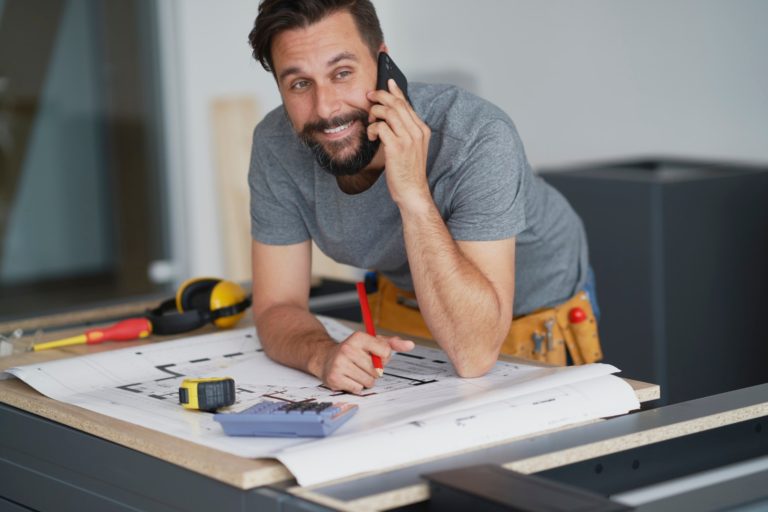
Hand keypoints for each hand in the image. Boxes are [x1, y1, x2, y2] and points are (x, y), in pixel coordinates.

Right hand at [316, 332, 414, 392]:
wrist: (325, 358)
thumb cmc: (353, 351)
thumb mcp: (371, 342)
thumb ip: (392, 343)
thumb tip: (410, 345)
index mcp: (358, 337)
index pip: (385, 351)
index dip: (384, 357)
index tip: (375, 356)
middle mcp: (348, 349)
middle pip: (377, 370)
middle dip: (374, 371)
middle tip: (362, 365)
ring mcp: (340, 364)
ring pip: (368, 381)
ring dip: (365, 380)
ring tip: (356, 372)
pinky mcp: (335, 378)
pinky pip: (358, 389)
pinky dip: (356, 386)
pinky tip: (349, 378)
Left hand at [367, 79, 431, 206]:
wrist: (412, 191)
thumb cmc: (409, 171)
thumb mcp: (412, 147)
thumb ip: (405, 131)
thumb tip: (390, 116)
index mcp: (422, 130)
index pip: (407, 104)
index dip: (396, 91)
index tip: (387, 83)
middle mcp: (417, 131)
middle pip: (397, 104)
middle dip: (380, 97)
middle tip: (369, 98)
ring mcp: (408, 139)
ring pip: (388, 112)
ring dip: (375, 113)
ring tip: (371, 122)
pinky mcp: (396, 148)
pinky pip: (381, 127)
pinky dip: (373, 129)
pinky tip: (372, 135)